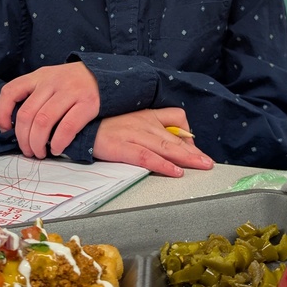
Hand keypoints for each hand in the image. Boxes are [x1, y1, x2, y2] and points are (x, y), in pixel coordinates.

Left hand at [0, 63, 99, 158]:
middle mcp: (53, 82)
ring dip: (37, 143)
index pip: (11, 91)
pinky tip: (57, 149)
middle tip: (27, 151)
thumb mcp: (52, 79)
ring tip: (40, 153)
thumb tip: (15, 124)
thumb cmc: (74, 84)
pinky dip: (58, 142)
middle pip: (27, 114)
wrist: (106, 75)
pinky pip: (67, 127)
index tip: (5, 129)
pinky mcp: (88, 103)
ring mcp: (71, 91)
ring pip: (43, 122)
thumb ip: (35, 94)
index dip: (2, 113)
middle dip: (23, 138)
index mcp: (40, 76)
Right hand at [93, 108, 214, 177]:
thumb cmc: (104, 126)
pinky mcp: (122, 146)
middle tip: (209, 163)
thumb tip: (172, 140)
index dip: (189, 137)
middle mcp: (144, 123)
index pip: (177, 119)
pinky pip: (146, 157)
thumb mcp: (130, 121)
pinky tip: (175, 171)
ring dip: (186, 157)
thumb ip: (150, 127)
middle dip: (194, 151)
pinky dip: (163, 165)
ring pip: (165, 146)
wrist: (78, 126)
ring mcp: (133, 134)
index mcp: (147, 114)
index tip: (197, 151)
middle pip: (175, 137)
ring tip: (202, 166)